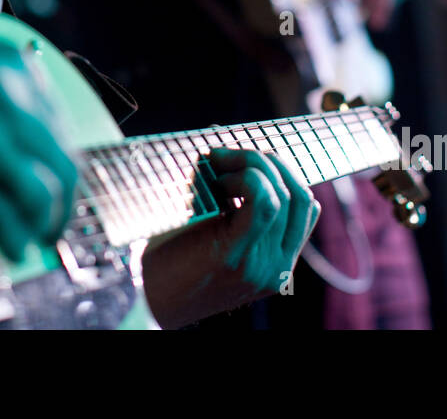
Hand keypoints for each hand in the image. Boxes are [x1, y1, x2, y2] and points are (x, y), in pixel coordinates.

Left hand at [140, 148, 319, 328]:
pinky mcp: (237, 257)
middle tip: (225, 155)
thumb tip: (227, 148)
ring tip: (216, 168)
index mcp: (277, 264)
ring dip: (251, 165)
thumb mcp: (213, 232)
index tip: (242, 159)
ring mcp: (262, 266)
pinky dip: (245, 178)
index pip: (305, 207)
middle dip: (267, 161)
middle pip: (300, 196)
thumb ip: (232, 203)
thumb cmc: (168, 259)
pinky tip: (217, 181)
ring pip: (283, 195)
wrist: (141, 298)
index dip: (281, 172)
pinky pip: (264, 203)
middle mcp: (277, 269)